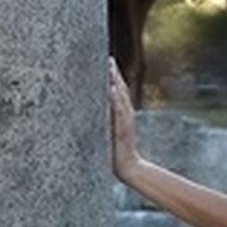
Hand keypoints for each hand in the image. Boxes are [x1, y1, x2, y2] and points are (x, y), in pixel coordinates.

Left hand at [108, 57, 139, 181]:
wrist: (128, 166)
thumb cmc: (116, 150)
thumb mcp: (111, 130)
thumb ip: (108, 118)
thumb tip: (99, 106)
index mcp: (123, 113)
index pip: (119, 90)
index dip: (114, 76)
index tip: (108, 62)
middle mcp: (126, 114)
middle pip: (121, 89)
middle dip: (115, 74)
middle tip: (109, 60)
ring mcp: (126, 120)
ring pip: (121, 97)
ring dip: (116, 82)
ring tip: (110, 69)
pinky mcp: (122, 128)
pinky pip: (119, 110)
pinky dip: (115, 99)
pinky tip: (110, 89)